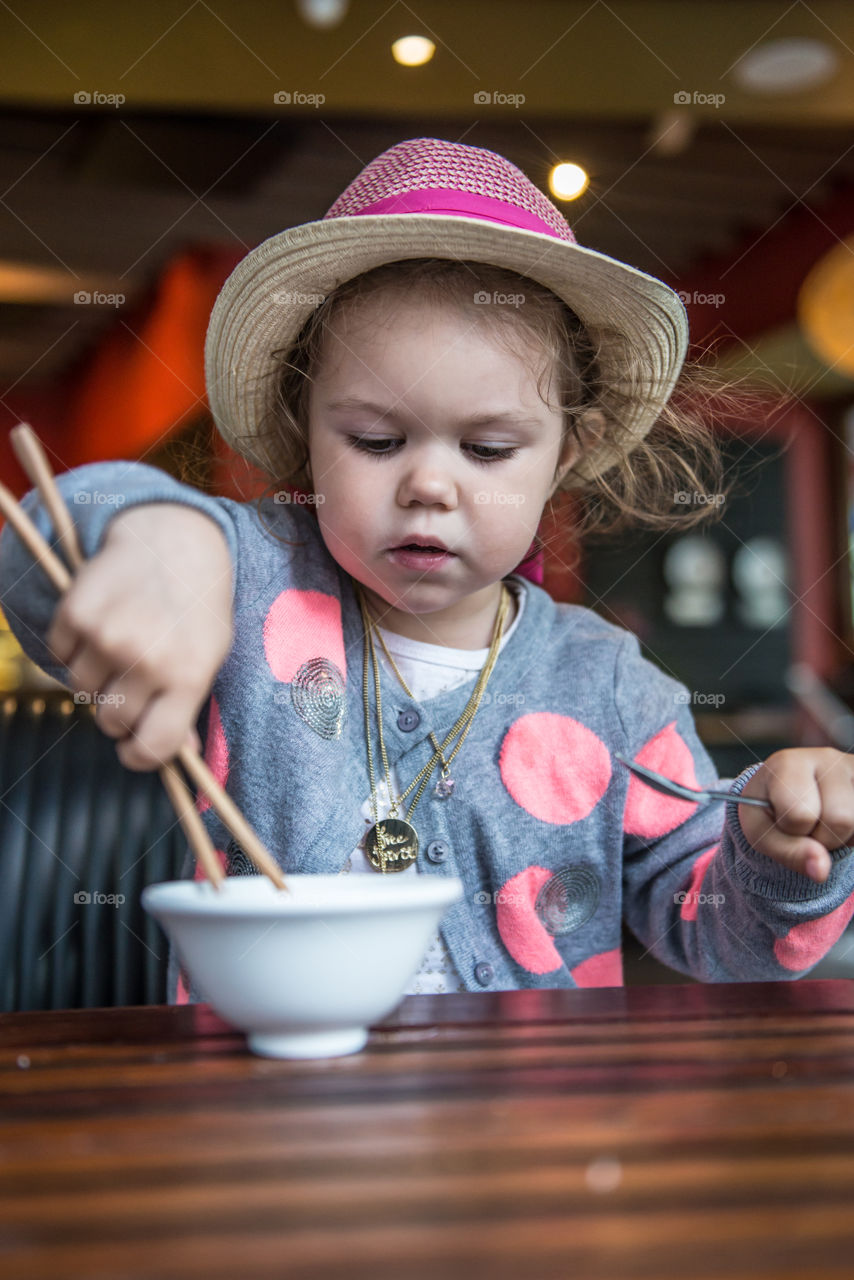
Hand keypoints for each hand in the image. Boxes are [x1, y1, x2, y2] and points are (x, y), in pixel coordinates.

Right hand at [45, 503, 233, 770]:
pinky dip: (73, 646)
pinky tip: (101, 623)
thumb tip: (180, 755)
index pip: (154, 746)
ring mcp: (109, 635)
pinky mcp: (77, 612)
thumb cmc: (196, 608)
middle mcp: (148, 659)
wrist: (173, 541)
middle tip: (131, 684)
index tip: (134, 749)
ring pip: (82, 689)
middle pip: (112, 721)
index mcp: (189, 676)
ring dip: (96, 676)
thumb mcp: (209, 656)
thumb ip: (189, 705)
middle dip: (118, 712)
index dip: (140, 756)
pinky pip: (60, 654)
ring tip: (120, 645)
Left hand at [739, 748, 853, 883]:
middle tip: (806, 826)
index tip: (782, 818)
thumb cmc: (769, 810)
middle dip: (821, 838)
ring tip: (822, 823)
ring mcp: (852, 767)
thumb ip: (789, 852)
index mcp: (788, 763)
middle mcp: (826, 757)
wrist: (784, 792)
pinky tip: (840, 822)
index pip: (800, 813)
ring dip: (840, 837)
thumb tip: (821, 871)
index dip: (791, 830)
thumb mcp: (761, 832)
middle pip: (839, 818)